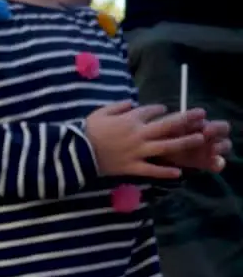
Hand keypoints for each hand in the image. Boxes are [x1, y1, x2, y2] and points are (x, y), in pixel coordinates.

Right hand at [86, 101, 217, 178]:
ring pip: (165, 147)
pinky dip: (165, 172)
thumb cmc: (87, 131)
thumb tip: (131, 103)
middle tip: (201, 115)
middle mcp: (138, 134)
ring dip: (184, 142)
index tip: (166, 109)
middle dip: (185, 119)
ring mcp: (137, 152)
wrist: (77, 153)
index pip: (152, 110)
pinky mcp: (132, 167)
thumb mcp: (100, 112)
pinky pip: (152, 170)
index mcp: (130, 120)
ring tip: (199, 139)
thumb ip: (118, 106)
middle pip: (167, 125)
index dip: (161, 108)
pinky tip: (178, 173)